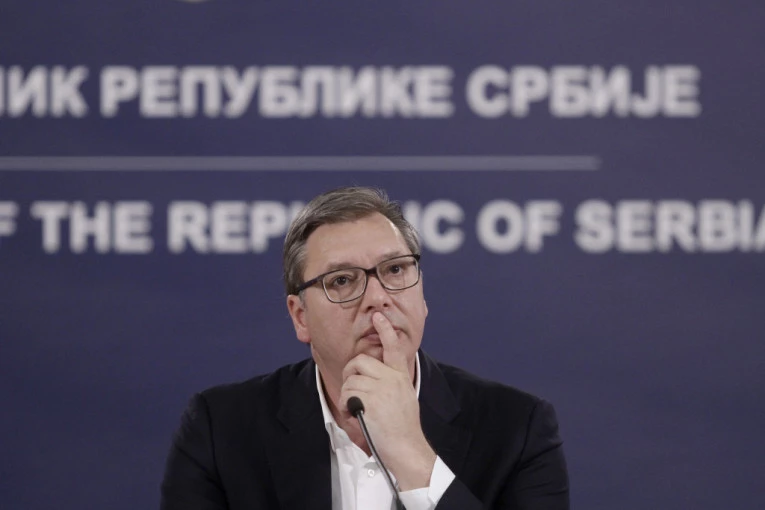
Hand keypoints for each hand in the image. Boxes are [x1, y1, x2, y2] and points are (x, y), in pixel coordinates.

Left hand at [340, 312, 435, 489]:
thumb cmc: (404, 427)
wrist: (406, 447)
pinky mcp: (369, 401)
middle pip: (360, 362)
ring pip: (351, 380)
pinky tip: (355, 416)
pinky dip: (346, 407)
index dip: (385, 330)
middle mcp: (392, 379)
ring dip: (348, 396)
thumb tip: (373, 377)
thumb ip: (391, 383)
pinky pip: (347, 395)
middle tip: (352, 389)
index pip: (394, 347)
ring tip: (357, 410)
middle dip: (350, 373)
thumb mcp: (405, 397)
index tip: (378, 316)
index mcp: (401, 376)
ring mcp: (380, 389)